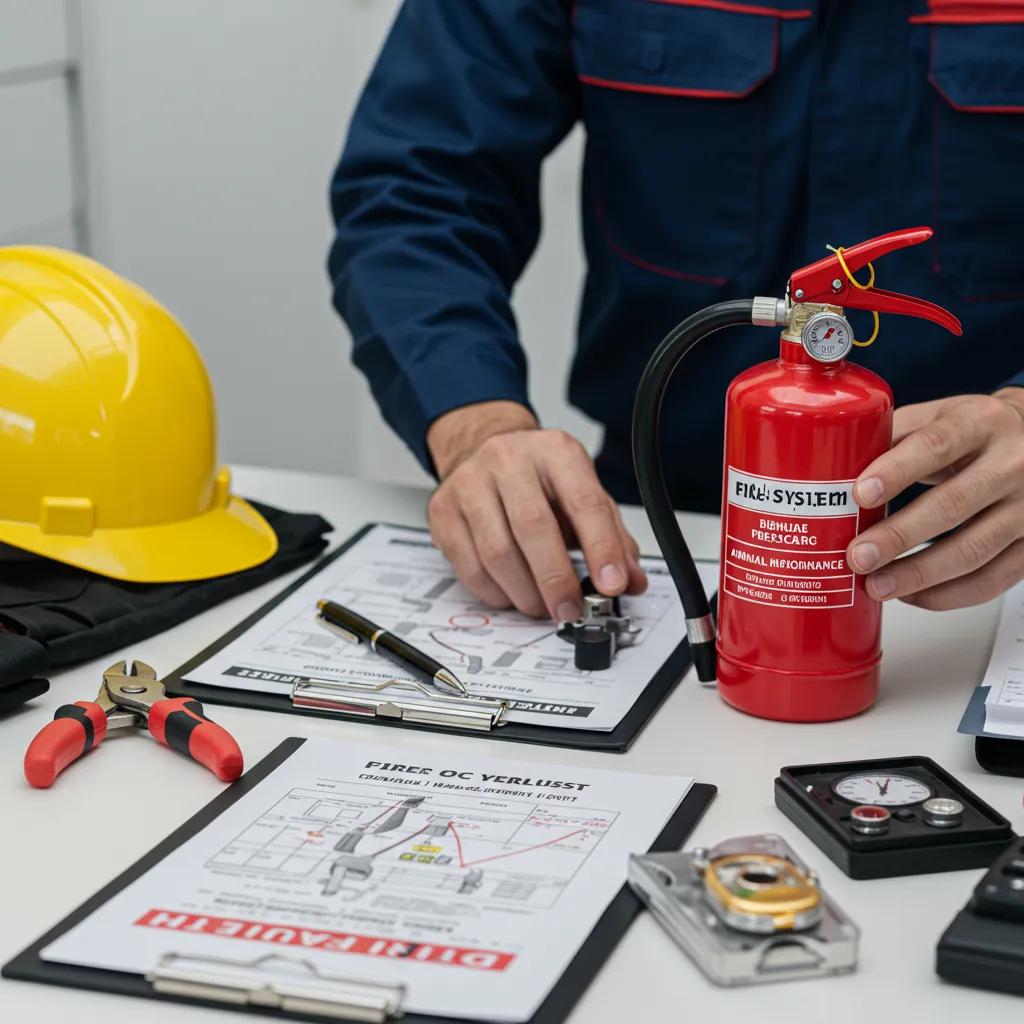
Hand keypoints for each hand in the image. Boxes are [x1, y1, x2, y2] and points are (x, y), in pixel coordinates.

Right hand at [426, 401, 646, 618]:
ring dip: (525, 592)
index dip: (601, 548)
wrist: (480, 448)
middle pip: (533, 527)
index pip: (584, 501)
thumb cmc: (538, 477)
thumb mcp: (582, 492)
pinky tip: (512, 593)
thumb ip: (611, 536)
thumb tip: (630, 580)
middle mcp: (509, 460)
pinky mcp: (443, 511)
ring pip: (497, 552)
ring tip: (542, 605)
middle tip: (570, 609)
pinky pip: (470, 567)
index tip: (612, 585)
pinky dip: (496, 593)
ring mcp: (470, 484)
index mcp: (555, 452)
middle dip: (556, 580)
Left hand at [847, 389, 1023, 609]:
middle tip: (858, 557)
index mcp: (980, 424)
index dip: (896, 470)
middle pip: (953, 505)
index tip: (860, 493)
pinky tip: (912, 595)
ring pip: (974, 550)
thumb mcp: (939, 418)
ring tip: (877, 586)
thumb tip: (830, 469)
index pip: (937, 445)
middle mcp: (1011, 464)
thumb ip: (892, 438)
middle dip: (899, 537)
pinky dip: (947, 594)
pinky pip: (992, 579)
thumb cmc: (977, 432)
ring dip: (919, 575)